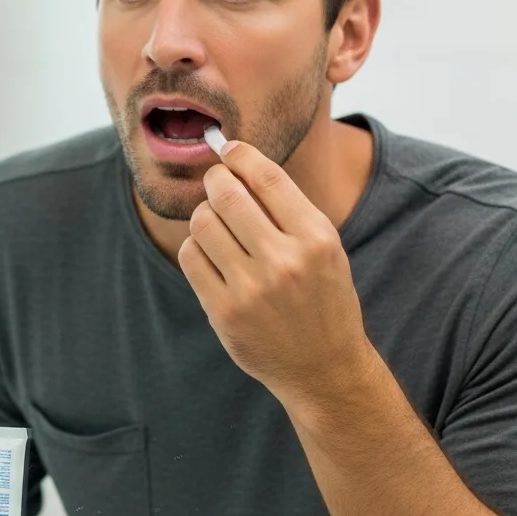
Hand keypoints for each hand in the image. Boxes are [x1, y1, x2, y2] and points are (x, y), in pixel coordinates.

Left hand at [177, 141, 372, 405]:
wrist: (323, 368)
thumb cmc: (322, 298)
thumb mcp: (325, 249)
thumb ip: (288, 209)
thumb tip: (238, 161)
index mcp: (316, 238)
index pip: (267, 177)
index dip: (240, 155)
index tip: (227, 148)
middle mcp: (284, 260)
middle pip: (226, 194)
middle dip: (215, 179)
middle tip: (215, 181)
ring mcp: (251, 288)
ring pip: (202, 223)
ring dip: (204, 214)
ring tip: (216, 222)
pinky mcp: (224, 311)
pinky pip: (191, 257)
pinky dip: (196, 247)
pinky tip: (210, 253)